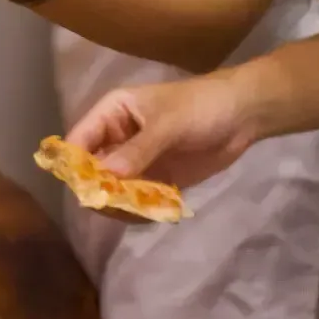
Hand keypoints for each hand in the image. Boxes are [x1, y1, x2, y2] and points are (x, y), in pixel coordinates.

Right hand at [65, 75, 260, 191]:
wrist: (243, 116)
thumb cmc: (201, 107)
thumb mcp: (169, 124)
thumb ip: (139, 150)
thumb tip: (106, 176)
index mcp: (111, 114)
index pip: (78, 141)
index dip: (75, 165)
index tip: (85, 189)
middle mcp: (115, 139)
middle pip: (91, 171)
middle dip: (99, 189)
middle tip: (118, 203)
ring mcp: (134, 162)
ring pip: (111, 190)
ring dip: (121, 204)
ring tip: (143, 208)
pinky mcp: (154, 180)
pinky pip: (135, 201)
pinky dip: (140, 210)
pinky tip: (156, 211)